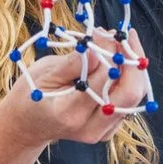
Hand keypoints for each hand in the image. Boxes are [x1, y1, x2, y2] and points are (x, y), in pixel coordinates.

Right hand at [0, 30, 151, 150]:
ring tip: (120, 43)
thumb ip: (72, 64)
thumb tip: (98, 50)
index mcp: (69, 112)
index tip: (101, 32)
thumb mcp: (44, 73)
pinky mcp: (109, 129)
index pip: (103, 78)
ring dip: (133, 67)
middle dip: (133, 60)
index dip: (108, 51)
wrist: (27, 125)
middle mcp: (90, 126)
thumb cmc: (31, 94)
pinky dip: (128, 78)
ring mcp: (102, 131)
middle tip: (123, 36)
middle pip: (130, 93)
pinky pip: (129, 101)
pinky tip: (118, 61)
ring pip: (134, 97)